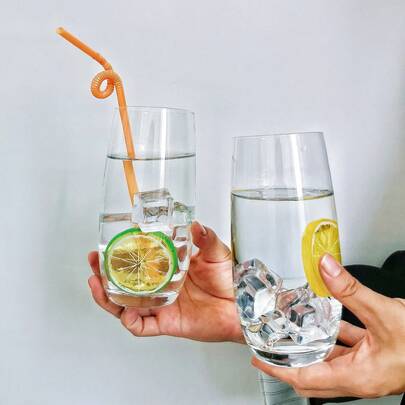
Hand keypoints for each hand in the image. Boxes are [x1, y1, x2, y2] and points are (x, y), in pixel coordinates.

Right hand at [88, 222, 242, 342]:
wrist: (241, 306)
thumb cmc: (228, 280)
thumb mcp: (216, 253)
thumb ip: (205, 237)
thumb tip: (194, 223)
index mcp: (167, 269)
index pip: (138, 261)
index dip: (121, 253)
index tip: (109, 242)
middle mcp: (160, 287)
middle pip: (124, 283)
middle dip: (105, 273)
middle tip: (94, 262)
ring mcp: (161, 305)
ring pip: (125, 305)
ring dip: (108, 296)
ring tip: (97, 283)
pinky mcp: (167, 323)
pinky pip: (142, 327)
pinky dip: (130, 321)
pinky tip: (124, 311)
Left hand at [253, 254, 404, 398]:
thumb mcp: (384, 313)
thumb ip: (350, 289)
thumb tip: (325, 267)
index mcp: (359, 377)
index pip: (306, 379)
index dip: (279, 368)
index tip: (260, 358)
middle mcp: (361, 377)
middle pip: (312, 374)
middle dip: (288, 361)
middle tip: (268, 347)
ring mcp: (368, 367)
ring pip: (329, 359)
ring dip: (309, 345)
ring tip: (291, 330)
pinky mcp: (375, 355)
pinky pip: (347, 346)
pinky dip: (333, 334)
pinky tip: (327, 318)